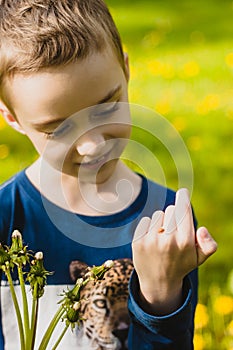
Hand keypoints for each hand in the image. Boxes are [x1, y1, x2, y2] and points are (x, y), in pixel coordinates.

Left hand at [132, 188, 216, 314]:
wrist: (158, 283)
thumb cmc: (181, 264)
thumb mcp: (200, 258)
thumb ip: (209, 244)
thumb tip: (202, 229)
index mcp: (186, 242)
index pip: (184, 210)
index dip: (183, 198)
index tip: (182, 191)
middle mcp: (168, 240)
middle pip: (171, 209)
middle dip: (174, 216)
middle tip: (174, 232)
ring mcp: (151, 241)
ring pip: (158, 215)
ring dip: (161, 223)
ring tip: (163, 240)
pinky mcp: (138, 241)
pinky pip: (146, 221)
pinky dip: (149, 228)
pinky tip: (152, 241)